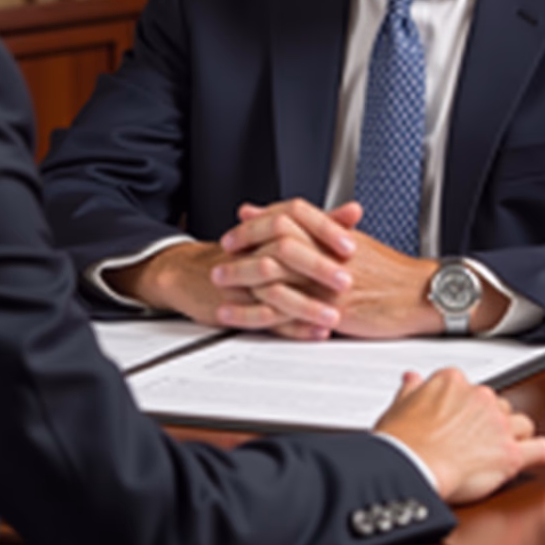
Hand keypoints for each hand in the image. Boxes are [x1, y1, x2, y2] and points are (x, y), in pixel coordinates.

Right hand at [106, 221, 346, 338]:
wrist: (189, 272)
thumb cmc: (242, 252)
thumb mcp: (279, 232)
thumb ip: (320, 223)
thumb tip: (354, 212)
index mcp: (267, 226)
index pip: (296, 215)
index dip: (325, 228)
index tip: (351, 244)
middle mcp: (253, 247)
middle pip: (285, 249)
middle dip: (318, 267)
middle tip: (347, 280)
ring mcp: (242, 278)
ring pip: (275, 288)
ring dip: (307, 304)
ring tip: (334, 316)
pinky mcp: (235, 306)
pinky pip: (265, 318)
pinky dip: (292, 327)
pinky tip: (314, 333)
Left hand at [223, 205, 509, 338]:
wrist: (423, 295)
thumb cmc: (393, 273)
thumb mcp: (357, 243)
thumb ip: (324, 230)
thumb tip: (307, 223)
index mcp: (334, 234)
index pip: (287, 217)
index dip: (258, 223)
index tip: (237, 229)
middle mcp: (329, 254)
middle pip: (274, 242)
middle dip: (243, 248)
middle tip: (221, 254)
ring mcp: (329, 282)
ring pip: (276, 275)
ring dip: (243, 279)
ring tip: (220, 284)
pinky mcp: (332, 311)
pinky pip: (288, 311)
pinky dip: (259, 313)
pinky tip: (241, 317)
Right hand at [375, 369, 544, 503]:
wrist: (411, 465)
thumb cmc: (402, 441)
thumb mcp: (399, 405)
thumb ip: (412, 389)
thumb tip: (413, 379)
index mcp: (454, 381)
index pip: (471, 388)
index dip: (467, 407)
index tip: (461, 419)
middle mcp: (481, 397)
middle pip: (499, 405)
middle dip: (491, 422)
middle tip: (476, 440)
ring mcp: (498, 424)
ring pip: (522, 423)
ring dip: (514, 435)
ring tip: (500, 450)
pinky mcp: (510, 453)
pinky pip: (540, 449)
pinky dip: (538, 453)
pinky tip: (532, 456)